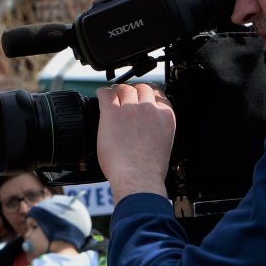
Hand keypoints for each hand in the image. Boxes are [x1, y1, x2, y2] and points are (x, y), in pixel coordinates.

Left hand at [96, 82, 175, 201]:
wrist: (138, 177)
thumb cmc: (149, 168)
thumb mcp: (165, 141)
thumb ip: (158, 127)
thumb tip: (148, 125)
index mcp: (165, 115)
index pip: (157, 93)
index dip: (146, 94)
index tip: (140, 98)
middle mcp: (149, 108)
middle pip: (140, 88)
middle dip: (132, 92)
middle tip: (124, 99)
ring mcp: (130, 109)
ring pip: (123, 89)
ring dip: (117, 92)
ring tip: (112, 98)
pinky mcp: (112, 114)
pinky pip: (106, 94)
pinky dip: (102, 93)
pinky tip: (101, 96)